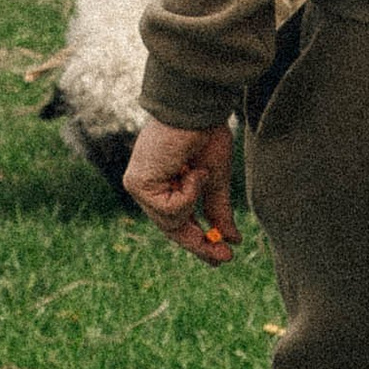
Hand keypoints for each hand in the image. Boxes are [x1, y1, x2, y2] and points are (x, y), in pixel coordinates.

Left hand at [123, 120, 240, 262]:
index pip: (178, 220)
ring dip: (194, 200)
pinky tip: (190, 170)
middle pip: (171, 228)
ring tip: (200, 171)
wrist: (195, 109)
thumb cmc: (204, 133)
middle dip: (199, 244)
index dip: (199, 241)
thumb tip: (231, 239)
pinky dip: (187, 193)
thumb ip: (217, 209)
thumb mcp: (214, 178)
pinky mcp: (137, 184)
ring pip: (171, 222)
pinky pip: (169, 209)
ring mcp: (139, 186)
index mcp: (163, 183)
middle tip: (225, 258)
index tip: (222, 257)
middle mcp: (146, 186)